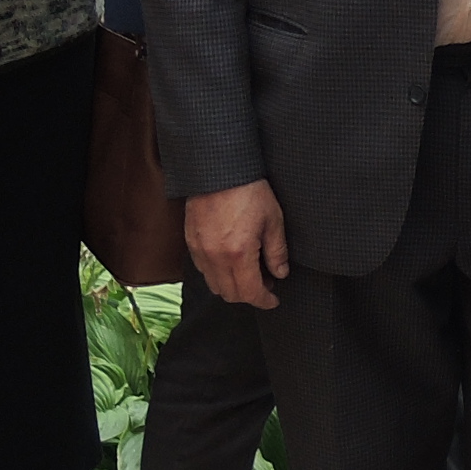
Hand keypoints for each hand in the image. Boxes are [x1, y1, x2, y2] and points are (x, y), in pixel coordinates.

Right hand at [186, 180, 291, 308]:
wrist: (219, 169)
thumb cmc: (248, 190)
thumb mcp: (273, 220)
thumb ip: (277, 251)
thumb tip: (280, 273)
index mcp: (238, 254)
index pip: (250, 293)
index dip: (264, 301)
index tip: (274, 300)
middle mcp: (214, 257)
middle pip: (229, 294)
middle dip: (249, 295)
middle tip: (265, 283)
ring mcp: (199, 250)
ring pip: (213, 284)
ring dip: (231, 285)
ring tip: (248, 271)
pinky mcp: (190, 241)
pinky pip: (202, 269)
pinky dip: (216, 272)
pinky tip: (230, 260)